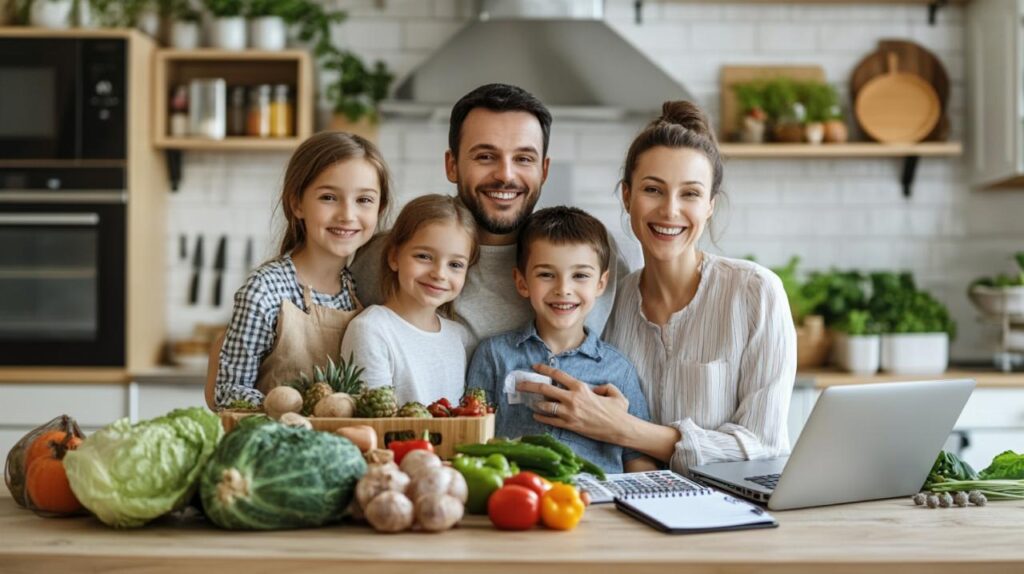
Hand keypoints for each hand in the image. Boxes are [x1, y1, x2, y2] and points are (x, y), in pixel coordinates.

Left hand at [514, 363, 630, 442]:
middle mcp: (572, 399)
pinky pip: (550, 421)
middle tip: (519, 384)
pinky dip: (541, 417)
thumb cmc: (618, 411)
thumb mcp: (613, 392)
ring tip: (528, 401)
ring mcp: (569, 413)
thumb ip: (603, 386)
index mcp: (581, 387)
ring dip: (535, 403)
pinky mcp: (570, 425)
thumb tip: (597, 388)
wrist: (619, 428)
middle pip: (545, 389)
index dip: (544, 369)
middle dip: (529, 385)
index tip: (534, 367)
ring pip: (545, 405)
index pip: (558, 375)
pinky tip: (535, 415)